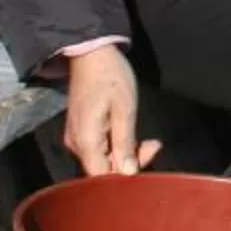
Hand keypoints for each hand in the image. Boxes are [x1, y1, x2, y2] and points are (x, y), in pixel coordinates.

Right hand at [63, 45, 161, 176]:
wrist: (91, 53)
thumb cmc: (110, 76)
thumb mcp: (125, 109)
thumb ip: (126, 143)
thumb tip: (129, 173)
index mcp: (85, 141)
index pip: (103, 176)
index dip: (127, 175)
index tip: (149, 153)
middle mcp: (77, 144)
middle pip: (103, 169)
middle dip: (131, 162)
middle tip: (153, 145)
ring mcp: (77, 138)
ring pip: (103, 159)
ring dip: (126, 153)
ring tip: (148, 140)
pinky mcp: (82, 131)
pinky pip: (100, 148)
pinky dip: (118, 145)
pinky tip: (131, 134)